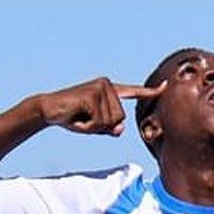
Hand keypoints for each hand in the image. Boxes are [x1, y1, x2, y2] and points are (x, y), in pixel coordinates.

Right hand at [34, 78, 166, 135]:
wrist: (48, 110)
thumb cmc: (73, 117)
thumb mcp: (95, 126)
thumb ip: (110, 127)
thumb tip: (119, 128)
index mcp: (110, 90)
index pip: (133, 92)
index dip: (149, 93)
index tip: (165, 87)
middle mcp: (108, 85)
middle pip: (120, 118)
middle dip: (102, 126)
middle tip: (84, 119)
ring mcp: (100, 88)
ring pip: (110, 121)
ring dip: (93, 126)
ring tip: (79, 116)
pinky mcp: (92, 94)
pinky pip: (99, 121)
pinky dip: (87, 126)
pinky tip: (76, 116)